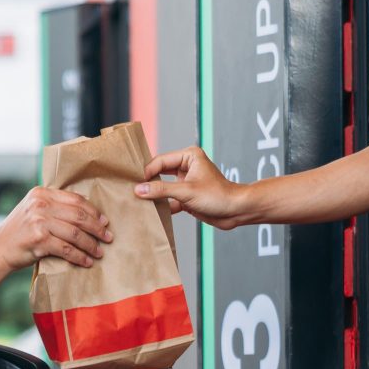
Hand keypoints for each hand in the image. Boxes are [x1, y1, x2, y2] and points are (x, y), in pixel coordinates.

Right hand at [0, 187, 111, 293]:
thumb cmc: (20, 232)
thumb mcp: (34, 210)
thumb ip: (54, 206)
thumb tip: (87, 212)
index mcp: (41, 193)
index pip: (76, 199)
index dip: (93, 212)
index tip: (104, 221)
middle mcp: (40, 204)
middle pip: (79, 215)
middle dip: (97, 228)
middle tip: (108, 238)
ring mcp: (39, 221)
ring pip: (76, 233)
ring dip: (91, 244)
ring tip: (99, 252)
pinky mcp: (39, 240)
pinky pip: (67, 249)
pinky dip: (80, 256)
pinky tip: (87, 262)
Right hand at [133, 146, 249, 229]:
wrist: (236, 211)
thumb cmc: (218, 195)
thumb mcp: (186, 192)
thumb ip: (161, 190)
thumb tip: (139, 189)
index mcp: (188, 156)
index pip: (161, 161)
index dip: (148, 172)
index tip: (136, 184)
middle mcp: (186, 167)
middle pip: (160, 172)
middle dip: (148, 182)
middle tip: (132, 190)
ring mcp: (186, 182)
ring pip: (163, 187)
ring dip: (154, 195)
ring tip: (138, 201)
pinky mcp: (186, 196)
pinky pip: (169, 199)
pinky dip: (162, 205)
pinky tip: (152, 212)